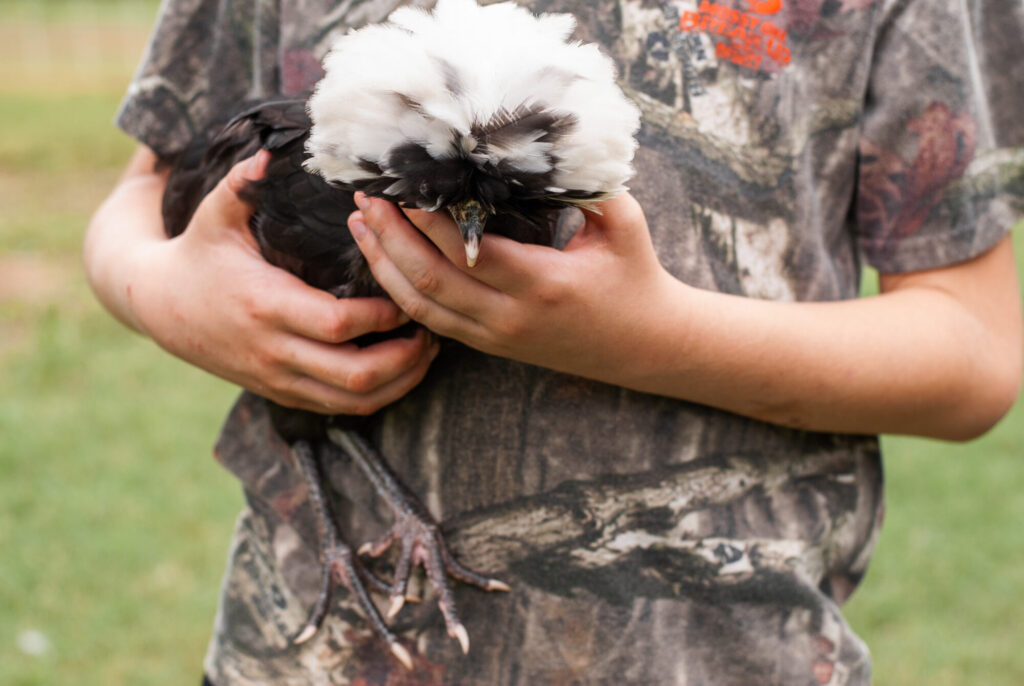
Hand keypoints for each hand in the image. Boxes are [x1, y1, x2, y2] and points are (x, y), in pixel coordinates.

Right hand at [123, 153, 438, 413]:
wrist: (159, 308)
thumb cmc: (198, 254)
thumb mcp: (214, 214)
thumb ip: (242, 183)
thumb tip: (270, 151)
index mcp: (266, 304)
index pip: (339, 323)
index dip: (383, 315)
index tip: (406, 292)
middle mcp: (274, 350)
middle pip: (356, 374)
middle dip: (405, 357)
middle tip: (432, 328)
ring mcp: (279, 378)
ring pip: (354, 400)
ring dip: (400, 381)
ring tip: (426, 350)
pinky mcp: (282, 392)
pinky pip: (341, 408)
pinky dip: (377, 395)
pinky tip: (400, 370)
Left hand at [348, 192, 675, 388]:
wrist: (645, 346)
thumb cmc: (635, 276)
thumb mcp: (624, 223)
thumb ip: (585, 184)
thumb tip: (541, 142)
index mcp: (544, 283)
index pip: (468, 251)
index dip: (428, 220)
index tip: (402, 186)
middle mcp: (512, 317)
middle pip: (431, 280)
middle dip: (392, 238)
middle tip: (367, 199)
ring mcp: (497, 337)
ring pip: (422, 307)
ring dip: (384, 266)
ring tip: (362, 226)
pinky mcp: (491, 346)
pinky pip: (433, 322)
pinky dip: (402, 292)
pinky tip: (385, 262)